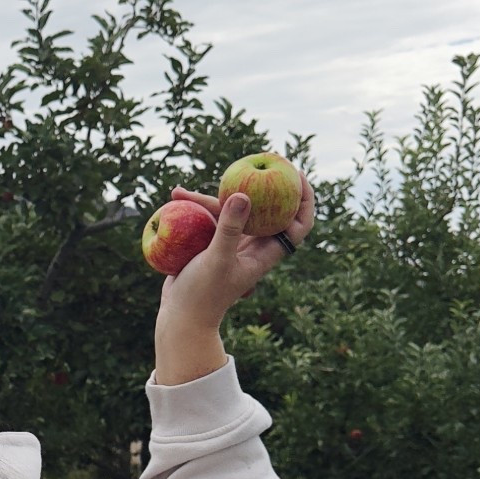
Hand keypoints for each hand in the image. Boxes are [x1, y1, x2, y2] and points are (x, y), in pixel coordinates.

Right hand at [153, 174, 314, 384]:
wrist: (180, 318)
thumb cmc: (203, 295)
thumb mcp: (217, 259)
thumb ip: (230, 228)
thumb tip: (243, 194)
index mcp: (265, 253)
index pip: (297, 224)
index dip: (304, 199)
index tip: (296, 174)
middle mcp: (252, 247)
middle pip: (264, 210)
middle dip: (260, 184)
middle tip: (255, 160)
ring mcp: (231, 245)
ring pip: (228, 213)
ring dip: (207, 199)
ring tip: (179, 190)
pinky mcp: (210, 246)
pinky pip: (208, 220)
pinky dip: (194, 209)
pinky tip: (176, 198)